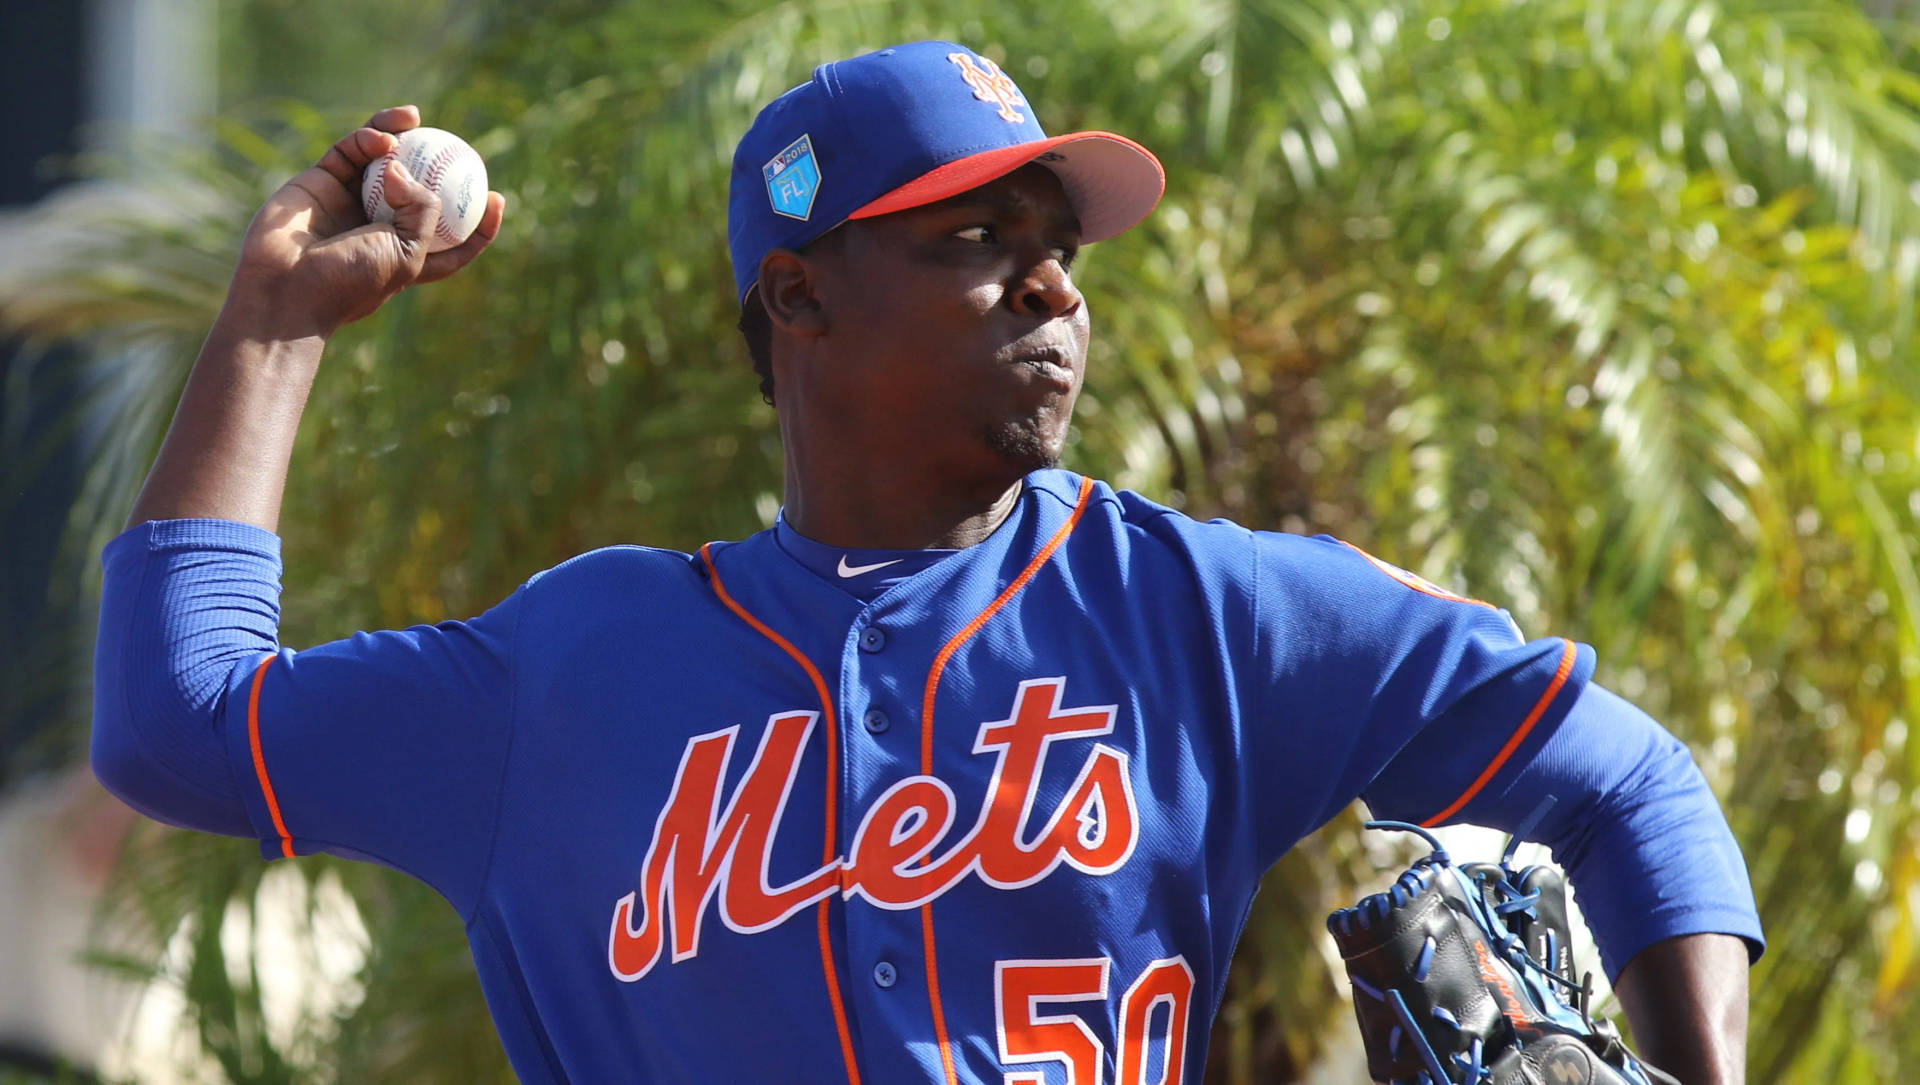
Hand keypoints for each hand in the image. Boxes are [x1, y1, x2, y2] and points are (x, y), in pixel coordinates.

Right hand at [223, 105, 506, 339]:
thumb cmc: (350, 280)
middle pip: (416, 188)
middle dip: (437, 165)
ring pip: (381, 160)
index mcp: (406, 254)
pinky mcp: (320, 181)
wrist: (286, 287)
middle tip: (459, 144)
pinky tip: (385, 139)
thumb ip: (421, 210)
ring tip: (414, 118)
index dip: (477, 222)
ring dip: (399, 136)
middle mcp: (378, 225)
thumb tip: (405, 168)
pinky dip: (368, 139)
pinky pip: (350, 152)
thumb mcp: (405, 254)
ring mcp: (349, 201)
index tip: (497, 199)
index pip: (451, 238)